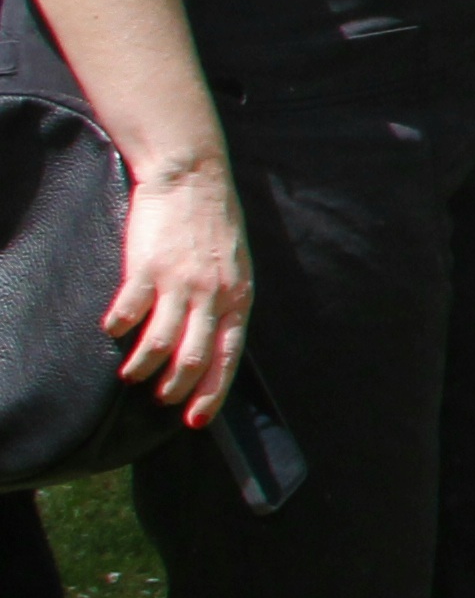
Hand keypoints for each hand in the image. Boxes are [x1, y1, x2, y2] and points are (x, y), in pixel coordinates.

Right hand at [109, 153, 248, 424]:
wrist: (193, 177)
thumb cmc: (214, 225)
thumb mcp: (235, 268)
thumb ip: (226, 302)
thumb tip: (216, 341)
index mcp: (238, 297)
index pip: (228, 356)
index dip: (212, 391)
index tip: (196, 419)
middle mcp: (212, 295)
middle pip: (194, 357)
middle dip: (176, 387)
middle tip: (160, 399)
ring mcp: (180, 282)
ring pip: (161, 342)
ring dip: (143, 366)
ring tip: (131, 376)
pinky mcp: (148, 267)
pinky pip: (130, 309)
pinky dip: (118, 327)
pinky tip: (112, 331)